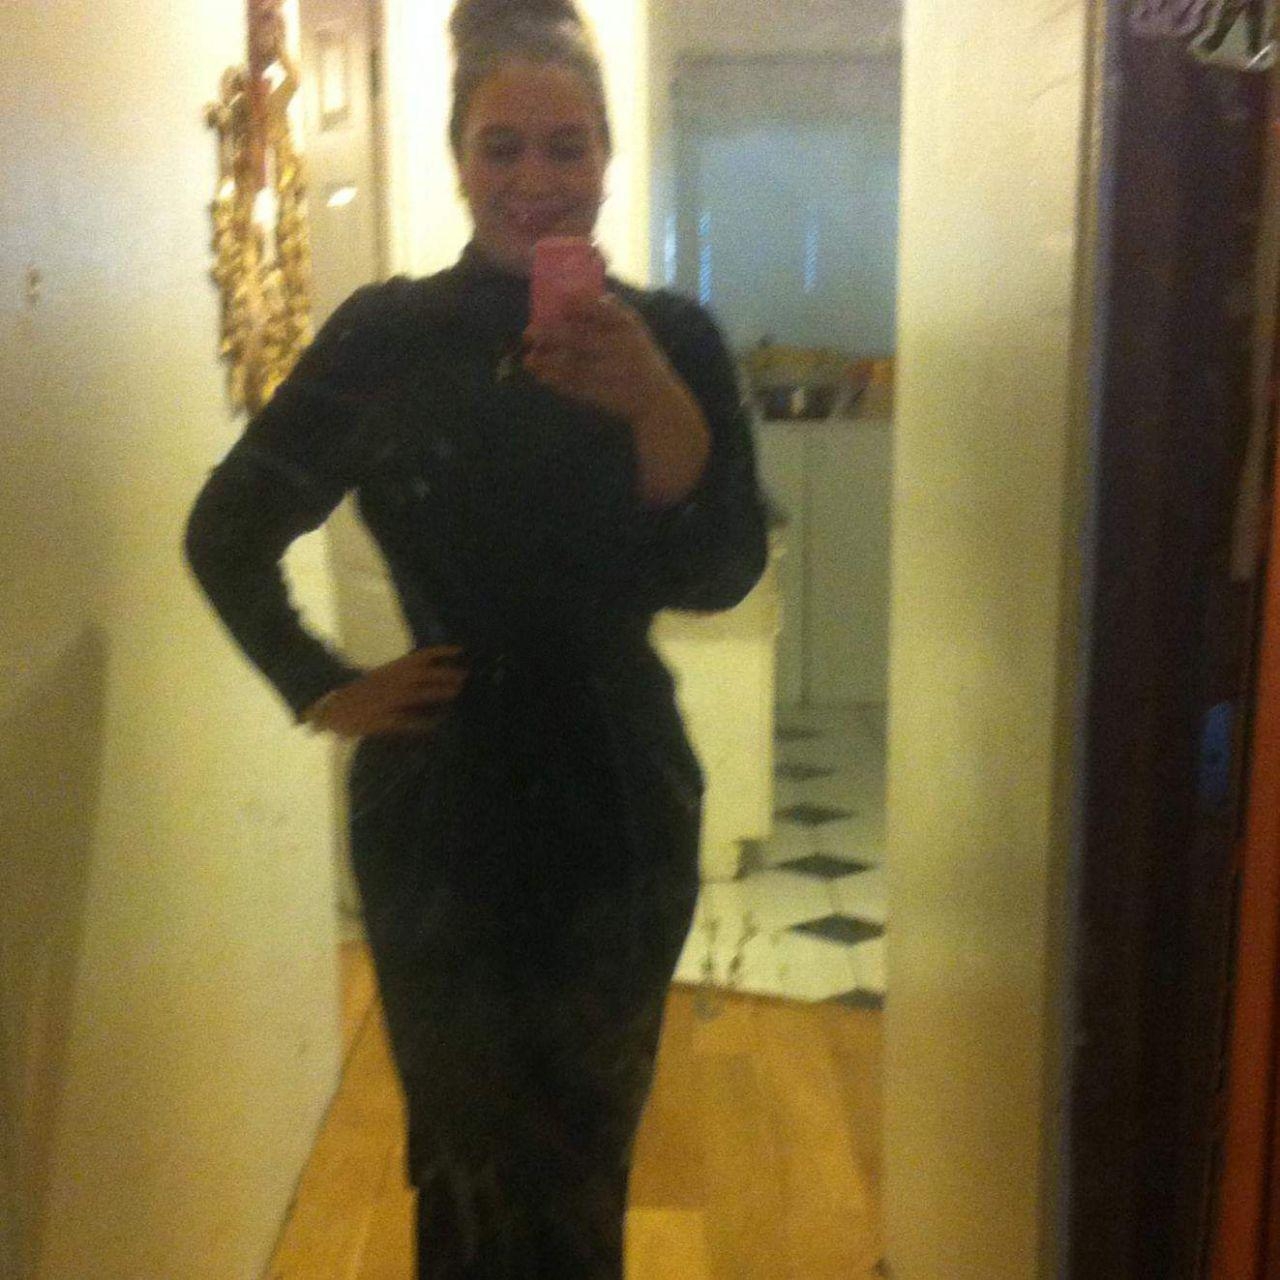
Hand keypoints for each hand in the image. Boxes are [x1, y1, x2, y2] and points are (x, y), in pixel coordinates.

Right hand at [303, 646, 468, 737]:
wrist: (331, 705)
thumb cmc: (359, 691)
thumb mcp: (382, 676)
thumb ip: (402, 674)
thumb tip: (425, 672)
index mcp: (393, 669)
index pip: (421, 655)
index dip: (441, 652)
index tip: (460, 650)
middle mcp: (393, 681)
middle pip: (425, 674)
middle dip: (447, 674)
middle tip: (466, 677)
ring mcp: (389, 699)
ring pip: (420, 693)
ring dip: (440, 693)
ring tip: (457, 693)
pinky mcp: (384, 718)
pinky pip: (408, 720)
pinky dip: (424, 722)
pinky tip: (437, 724)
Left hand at [523, 293, 683, 422]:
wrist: (656, 401)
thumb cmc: (642, 360)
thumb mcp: (636, 330)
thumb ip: (613, 311)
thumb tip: (583, 293)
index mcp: (626, 327)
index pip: (600, 309)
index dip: (577, 303)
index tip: (557, 300)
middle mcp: (617, 347)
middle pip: (577, 337)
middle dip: (549, 335)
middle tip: (528, 333)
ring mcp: (607, 372)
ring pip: (569, 363)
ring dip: (546, 361)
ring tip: (529, 360)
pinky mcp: (599, 392)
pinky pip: (572, 385)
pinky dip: (554, 380)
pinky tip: (540, 376)